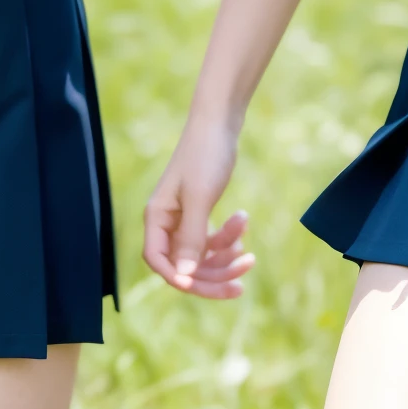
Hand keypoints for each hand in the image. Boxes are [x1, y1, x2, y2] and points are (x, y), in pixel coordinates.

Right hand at [143, 118, 255, 297]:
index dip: (177, 278)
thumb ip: (192, 238)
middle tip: (241, 284)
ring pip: (202, 256)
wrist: (219, 123)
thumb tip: (185, 277)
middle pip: (184, 265)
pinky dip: (228, 239)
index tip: (201, 285)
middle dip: (212, 276)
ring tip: (250, 256)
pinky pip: (212, 240)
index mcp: (157, 217)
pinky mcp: (200, 212)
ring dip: (226, 259)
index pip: (158, 261)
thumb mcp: (200, 198)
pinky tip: (243, 225)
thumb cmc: (205, 156)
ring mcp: (184, 218)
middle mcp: (167, 221)